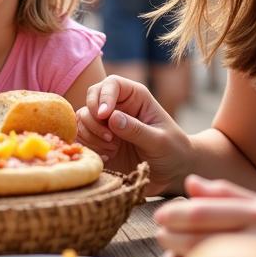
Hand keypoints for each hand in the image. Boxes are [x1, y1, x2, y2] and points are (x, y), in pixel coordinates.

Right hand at [76, 74, 192, 195]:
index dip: (104, 96)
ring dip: (91, 133)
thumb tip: (111, 117)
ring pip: (83, 116)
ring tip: (111, 150)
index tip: (104, 115)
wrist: (172, 172)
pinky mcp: (99, 140)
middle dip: (93, 116)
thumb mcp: (160, 141)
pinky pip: (82, 136)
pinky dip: (89, 146)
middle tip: (109, 137)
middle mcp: (118, 106)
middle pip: (92, 96)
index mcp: (135, 97)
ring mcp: (106, 123)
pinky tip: (106, 157)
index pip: (112, 83)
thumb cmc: (173, 151)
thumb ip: (137, 129)